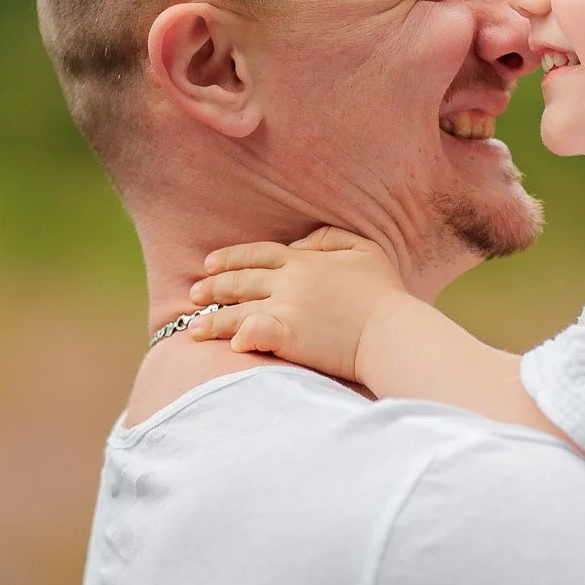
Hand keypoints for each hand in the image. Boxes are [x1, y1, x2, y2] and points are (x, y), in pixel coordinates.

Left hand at [185, 228, 410, 381]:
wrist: (391, 329)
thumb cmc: (383, 293)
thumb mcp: (364, 250)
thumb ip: (329, 239)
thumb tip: (299, 245)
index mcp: (303, 261)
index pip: (256, 255)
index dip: (229, 258)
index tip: (208, 264)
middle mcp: (288, 282)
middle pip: (239, 282)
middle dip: (212, 288)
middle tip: (193, 295)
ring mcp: (285, 309)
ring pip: (237, 311)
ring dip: (212, 320)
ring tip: (194, 328)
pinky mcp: (286, 337)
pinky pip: (251, 334)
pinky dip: (238, 338)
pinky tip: (228, 345)